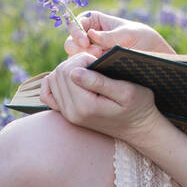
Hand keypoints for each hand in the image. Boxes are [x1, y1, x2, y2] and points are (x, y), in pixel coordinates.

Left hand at [41, 51, 161, 145]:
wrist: (139, 128)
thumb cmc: (138, 106)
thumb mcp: (126, 91)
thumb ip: (99, 82)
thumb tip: (73, 72)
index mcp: (85, 106)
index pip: (69, 70)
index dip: (84, 58)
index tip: (100, 60)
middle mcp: (71, 112)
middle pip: (59, 73)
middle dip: (75, 62)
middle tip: (95, 63)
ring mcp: (67, 114)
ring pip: (53, 80)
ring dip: (68, 69)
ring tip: (88, 70)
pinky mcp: (66, 114)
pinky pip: (48, 94)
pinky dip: (55, 82)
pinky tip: (71, 79)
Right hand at [64, 11, 175, 61]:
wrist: (154, 57)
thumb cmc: (142, 37)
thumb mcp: (130, 33)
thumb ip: (111, 35)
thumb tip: (90, 34)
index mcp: (95, 22)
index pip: (76, 23)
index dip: (76, 32)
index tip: (85, 42)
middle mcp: (89, 38)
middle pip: (71, 42)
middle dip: (78, 48)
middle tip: (95, 53)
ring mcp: (90, 54)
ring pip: (75, 58)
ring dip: (82, 60)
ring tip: (99, 62)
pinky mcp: (94, 68)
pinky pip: (84, 71)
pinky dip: (87, 71)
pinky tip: (98, 73)